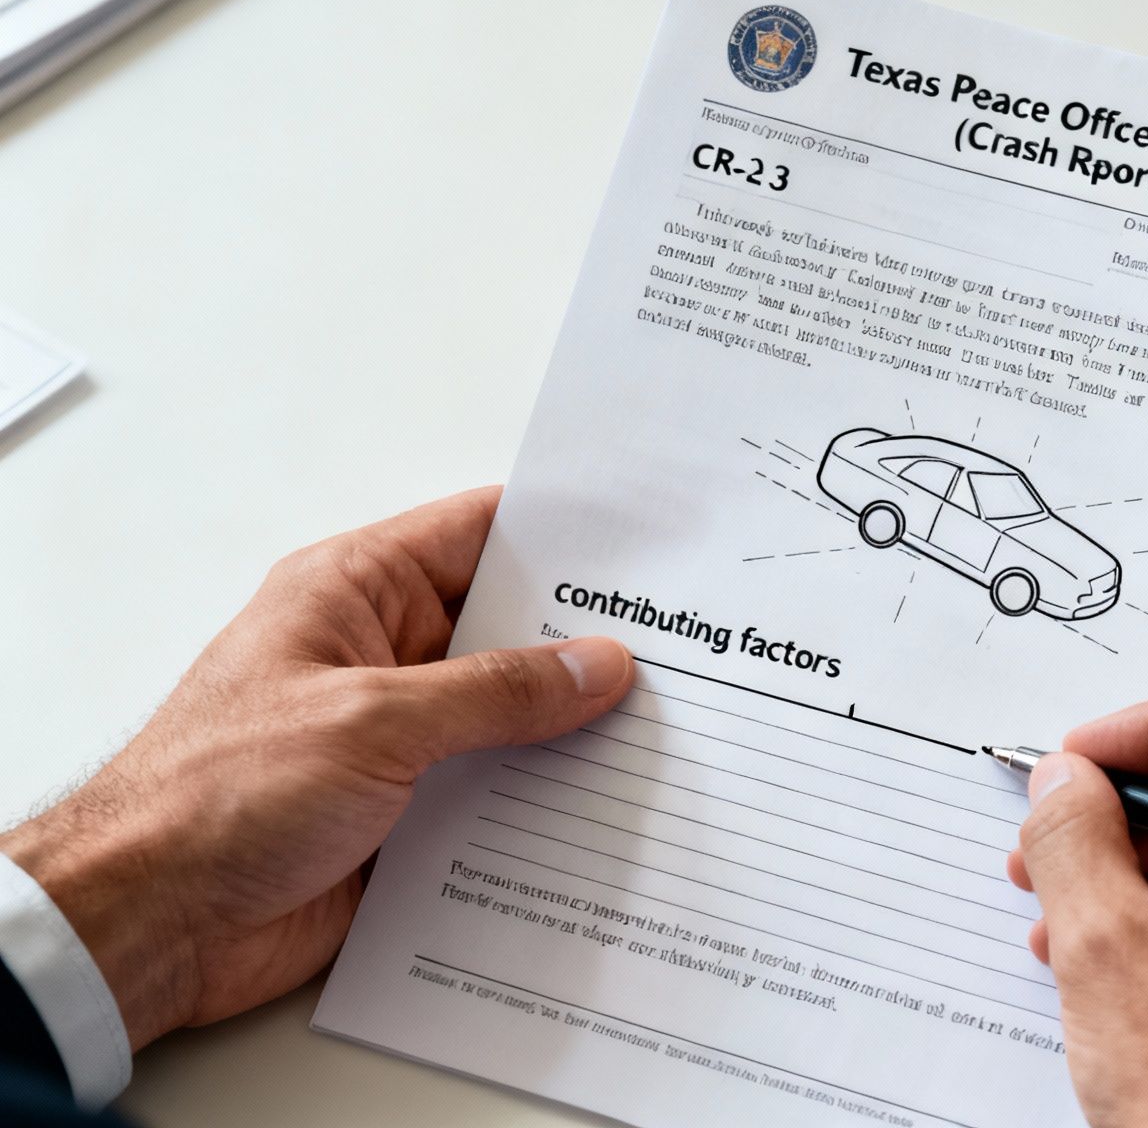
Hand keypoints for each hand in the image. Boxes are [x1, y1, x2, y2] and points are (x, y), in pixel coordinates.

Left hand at [0, 488, 632, 1049]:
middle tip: (688, 650)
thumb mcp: (373, 721)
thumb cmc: (215, 795)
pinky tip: (610, 809)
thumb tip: (593, 666)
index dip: (564, 534)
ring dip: (574, 733)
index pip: (480, 534)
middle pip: (510, 631)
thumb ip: (495, 693)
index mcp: (355, 594)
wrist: (151, 922)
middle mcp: (381, 656)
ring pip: (513, 720)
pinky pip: (497, 795)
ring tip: (672, 731)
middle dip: (588, 644)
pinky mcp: (407, 814)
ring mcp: (397, 738)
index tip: (648, 544)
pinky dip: (547, 803)